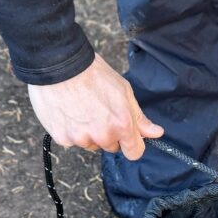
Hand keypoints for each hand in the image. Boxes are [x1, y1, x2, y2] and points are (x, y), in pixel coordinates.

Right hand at [28, 54, 162, 158]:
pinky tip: (68, 111)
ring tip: (81, 109)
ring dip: (89, 133)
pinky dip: (71, 130)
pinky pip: (71, 141)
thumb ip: (139, 117)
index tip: (128, 136)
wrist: (60, 65)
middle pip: (111, 147)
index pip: (134, 153)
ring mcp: (81, 138)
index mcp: (122, 125)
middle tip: (99, 112)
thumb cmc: (93, 74)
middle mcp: (102, 136)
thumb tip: (156, 133)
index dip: (133, 143)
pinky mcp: (62, 138)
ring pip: (91, 144)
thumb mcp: (124, 91)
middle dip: (109, 134)